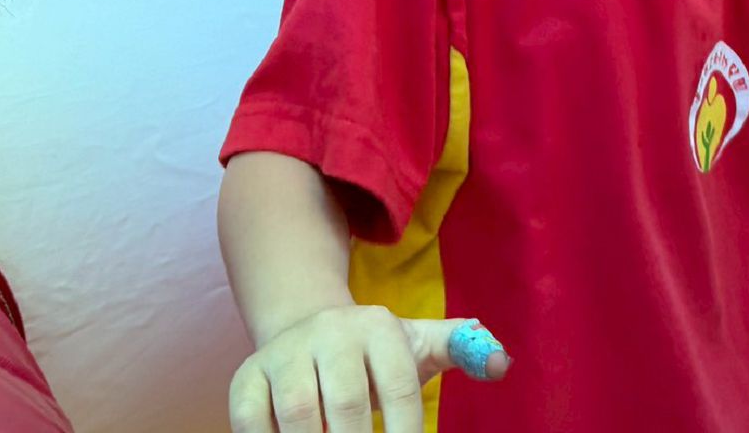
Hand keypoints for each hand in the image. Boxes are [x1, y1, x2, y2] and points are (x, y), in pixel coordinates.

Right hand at [229, 305, 509, 432]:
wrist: (306, 326)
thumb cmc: (375, 352)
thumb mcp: (419, 345)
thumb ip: (462, 350)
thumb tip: (502, 363)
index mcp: (378, 327)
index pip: (399, 387)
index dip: (406, 431)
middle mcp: (330, 334)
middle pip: (346, 403)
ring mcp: (284, 354)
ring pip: (297, 413)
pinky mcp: (246, 378)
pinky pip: (250, 419)